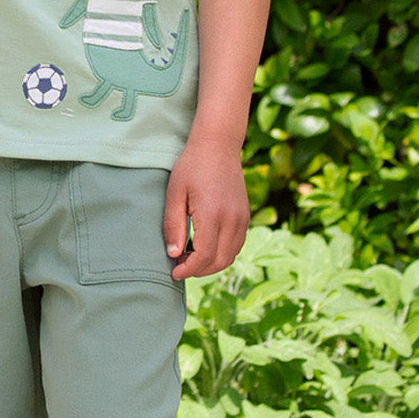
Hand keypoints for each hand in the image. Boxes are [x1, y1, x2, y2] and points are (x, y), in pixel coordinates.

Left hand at [163, 136, 250, 279]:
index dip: (188, 270)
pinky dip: (221, 253)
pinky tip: (204, 246)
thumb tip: (173, 255)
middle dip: (198, 270)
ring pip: (230, 257)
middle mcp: (232, 220)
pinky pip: (236, 245)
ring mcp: (242, 219)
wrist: (218, 145)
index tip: (173, 272)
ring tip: (189, 256)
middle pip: (219, 262)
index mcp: (213, 215)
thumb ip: (173, 226)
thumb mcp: (175, 193)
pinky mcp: (245, 216)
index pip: (204, 257)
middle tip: (179, 265)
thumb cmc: (192, 166)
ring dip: (210, 264)